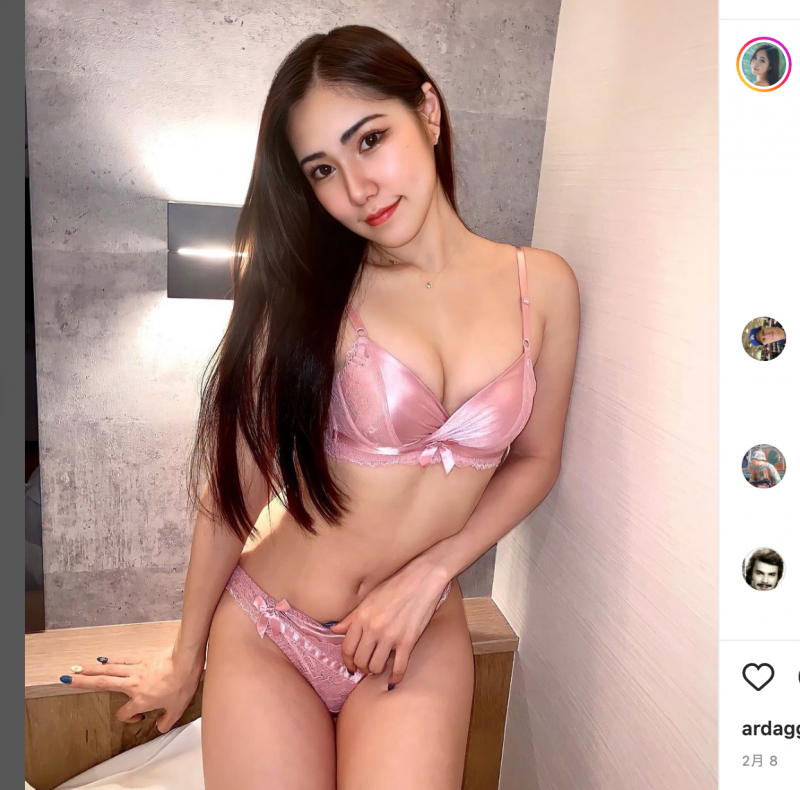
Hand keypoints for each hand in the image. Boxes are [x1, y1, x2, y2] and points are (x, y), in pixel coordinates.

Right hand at [59, 646, 204, 732]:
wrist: (187, 660)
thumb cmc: (182, 683)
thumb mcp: (177, 709)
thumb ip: (166, 721)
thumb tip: (160, 726)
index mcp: (140, 699)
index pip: (125, 713)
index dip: (128, 718)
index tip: (140, 717)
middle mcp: (133, 684)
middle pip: (103, 683)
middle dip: (84, 682)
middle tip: (67, 679)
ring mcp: (137, 669)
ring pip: (109, 669)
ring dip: (92, 669)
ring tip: (77, 668)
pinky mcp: (143, 658)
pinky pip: (123, 659)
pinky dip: (112, 659)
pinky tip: (102, 658)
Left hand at [328, 557, 449, 686]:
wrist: (422, 578)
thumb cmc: (395, 585)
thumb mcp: (369, 598)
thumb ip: (351, 617)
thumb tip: (333, 629)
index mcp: (361, 617)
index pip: (347, 648)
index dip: (347, 661)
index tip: (351, 666)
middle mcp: (373, 628)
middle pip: (360, 660)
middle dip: (362, 667)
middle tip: (366, 667)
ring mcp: (390, 636)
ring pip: (376, 667)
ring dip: (376, 670)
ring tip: (379, 667)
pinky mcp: (408, 641)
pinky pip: (399, 667)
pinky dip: (395, 677)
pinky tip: (394, 680)